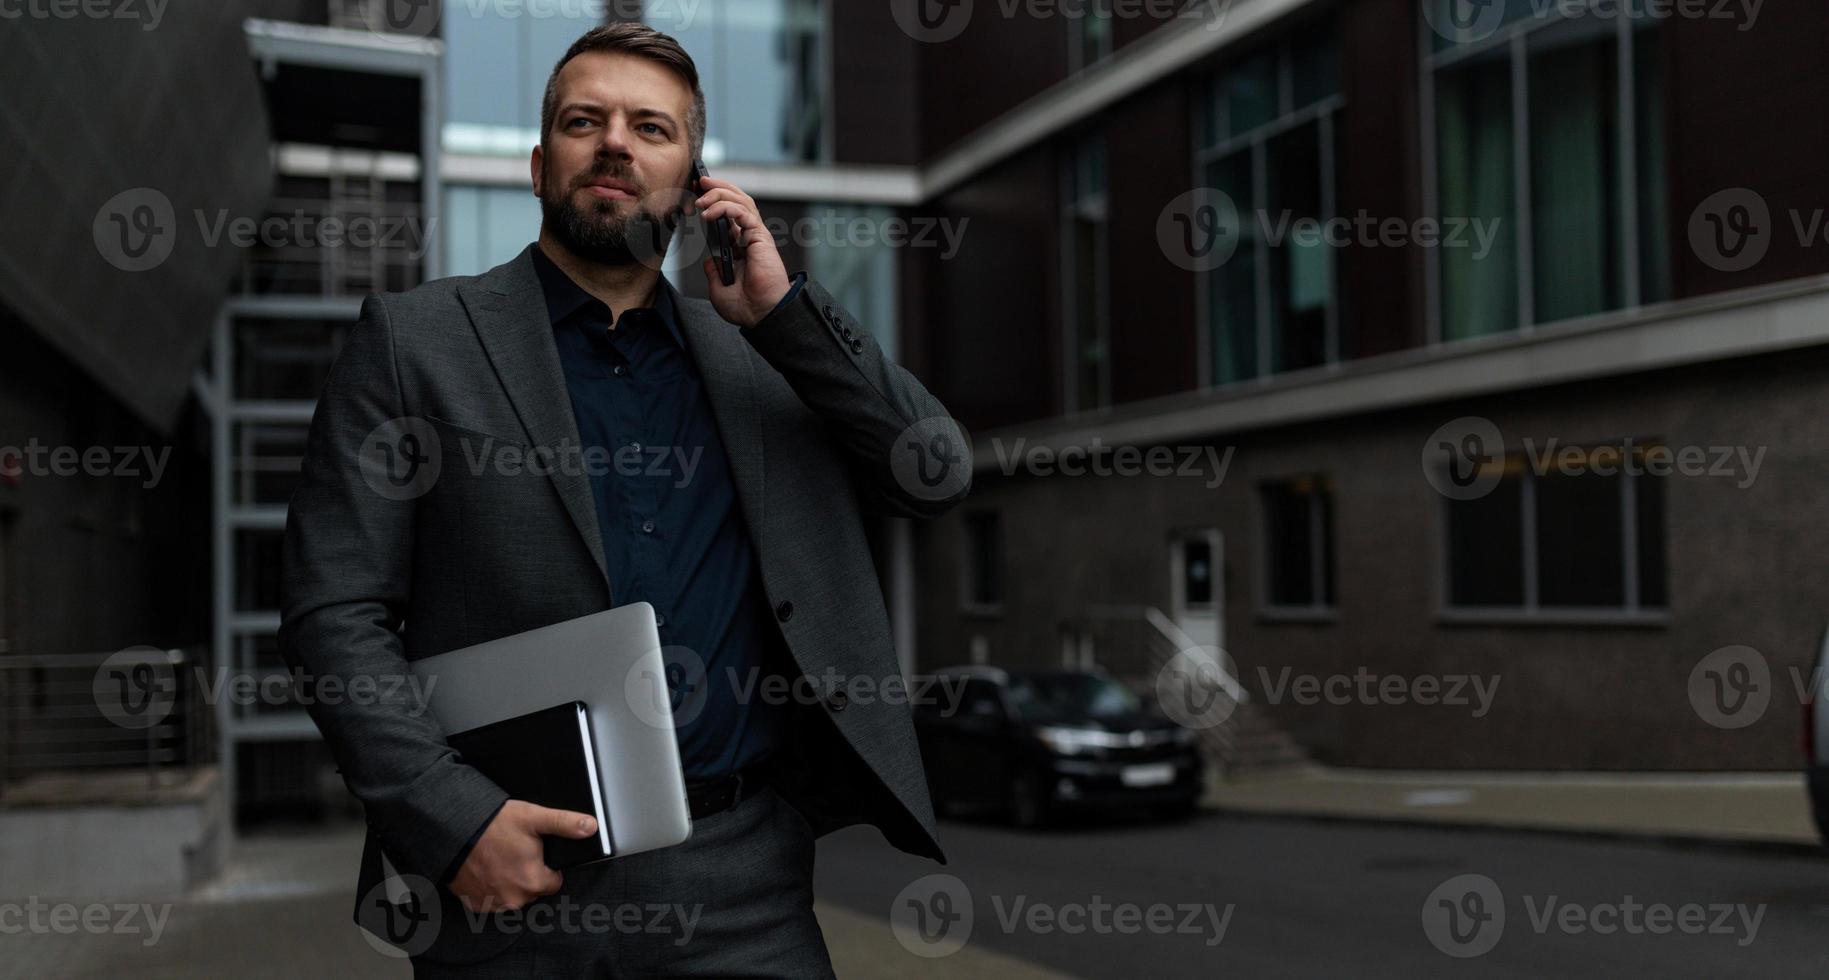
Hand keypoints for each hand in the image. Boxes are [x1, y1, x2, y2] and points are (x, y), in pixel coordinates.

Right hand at [448, 800, 596, 913]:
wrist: (453, 831)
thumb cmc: (492, 825)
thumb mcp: (533, 817)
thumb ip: (565, 823)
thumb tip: (591, 826)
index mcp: (533, 881)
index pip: (554, 882)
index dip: (547, 867)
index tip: (535, 854)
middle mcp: (514, 899)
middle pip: (533, 890)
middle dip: (527, 874)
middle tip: (514, 852)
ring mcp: (493, 904)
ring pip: (513, 896)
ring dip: (509, 882)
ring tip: (498, 859)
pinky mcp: (475, 904)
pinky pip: (492, 900)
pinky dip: (491, 888)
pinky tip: (486, 869)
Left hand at [691, 176, 791, 328]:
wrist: (761, 314)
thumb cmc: (747, 306)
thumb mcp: (719, 289)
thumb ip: (714, 273)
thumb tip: (710, 262)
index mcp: (740, 247)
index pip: (727, 214)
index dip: (713, 200)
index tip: (696, 194)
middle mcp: (749, 237)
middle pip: (736, 200)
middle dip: (717, 187)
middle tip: (699, 181)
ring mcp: (756, 235)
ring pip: (740, 200)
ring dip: (719, 193)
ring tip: (701, 195)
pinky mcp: (760, 236)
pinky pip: (742, 212)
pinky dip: (725, 207)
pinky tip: (709, 212)